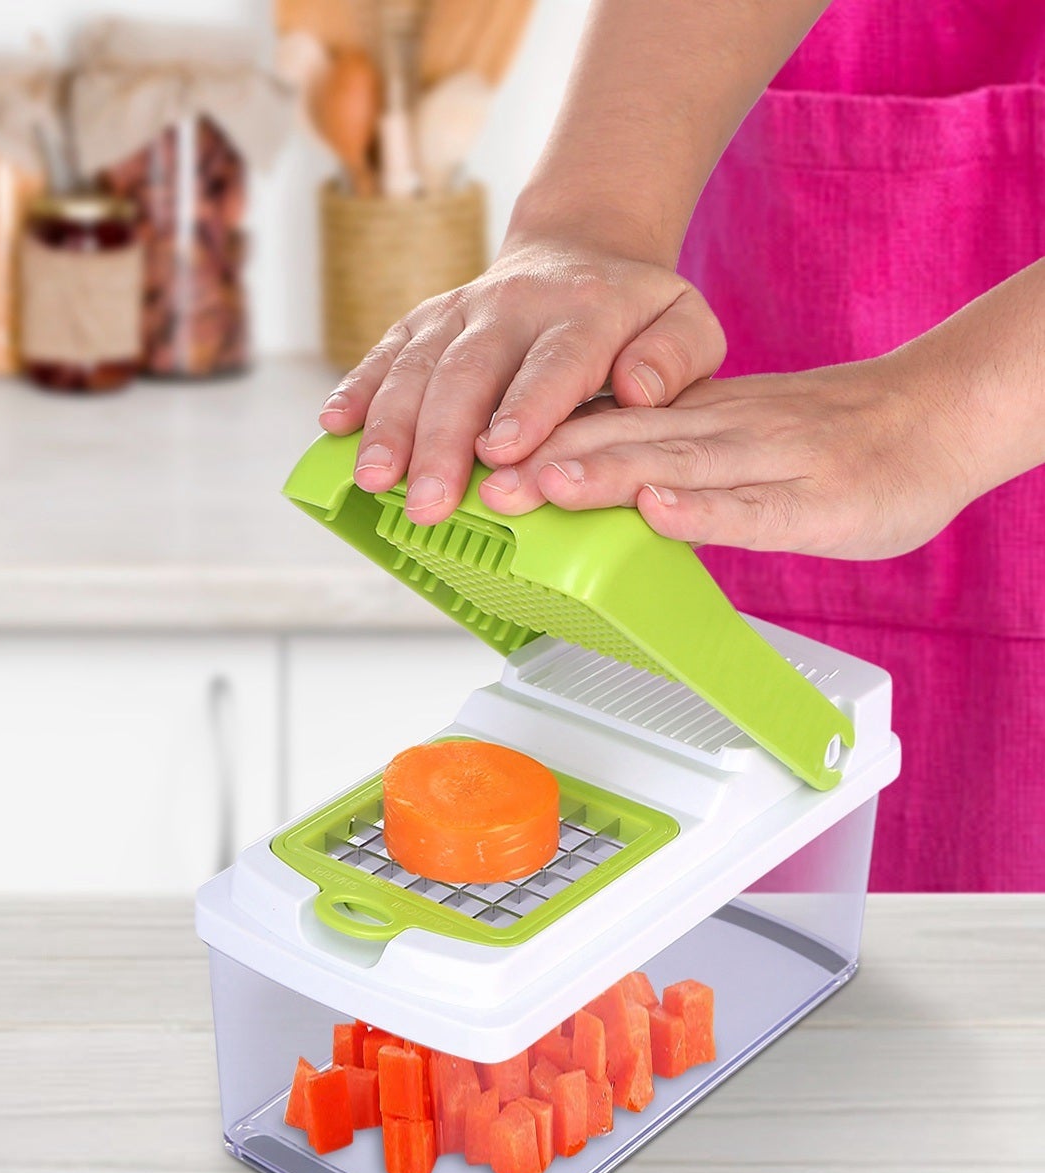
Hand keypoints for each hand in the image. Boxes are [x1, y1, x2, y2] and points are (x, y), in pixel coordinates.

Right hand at [317, 234, 725, 524]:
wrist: (579, 250)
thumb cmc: (634, 315)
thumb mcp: (685, 324)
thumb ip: (675, 358)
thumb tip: (639, 391)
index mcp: (585, 311)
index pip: (553, 361)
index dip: (526, 406)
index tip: (501, 452)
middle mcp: (514, 306)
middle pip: (471, 371)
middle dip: (443, 440)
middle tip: (429, 502)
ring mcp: (461, 310)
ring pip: (419, 365)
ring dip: (391, 426)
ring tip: (374, 480)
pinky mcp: (425, 320)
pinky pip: (386, 351)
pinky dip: (357, 388)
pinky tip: (333, 426)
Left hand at [481, 356, 980, 559]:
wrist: (941, 416)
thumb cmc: (834, 437)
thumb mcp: (734, 436)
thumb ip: (667, 453)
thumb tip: (586, 473)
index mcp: (700, 416)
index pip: (609, 419)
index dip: (540, 436)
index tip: (475, 455)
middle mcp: (725, 430)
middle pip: (625, 439)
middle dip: (546, 460)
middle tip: (479, 477)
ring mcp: (770, 461)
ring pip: (676, 464)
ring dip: (604, 476)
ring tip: (542, 486)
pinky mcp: (817, 502)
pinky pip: (753, 507)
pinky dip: (703, 510)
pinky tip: (658, 513)